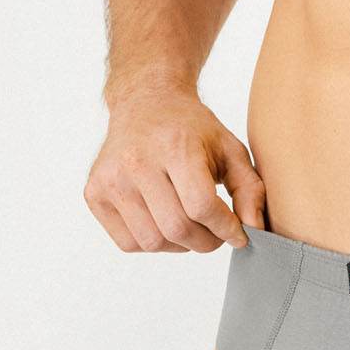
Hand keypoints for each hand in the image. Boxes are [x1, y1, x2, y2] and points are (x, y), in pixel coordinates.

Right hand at [83, 86, 267, 251]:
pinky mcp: (94, 194)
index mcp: (174, 146)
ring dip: (181, 245)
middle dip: (206, 242)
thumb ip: (250, 189)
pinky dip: (153, 243)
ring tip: (192, 226)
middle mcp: (137, 161)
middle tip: (217, 234)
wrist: (145, 103)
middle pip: (177, 228)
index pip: (201, 206)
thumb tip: (254, 230)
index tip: (238, 233)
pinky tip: (164, 222)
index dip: (226, 228)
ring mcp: (111, 179)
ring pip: (153, 242)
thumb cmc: (191, 129)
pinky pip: (129, 242)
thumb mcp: (230, 148)